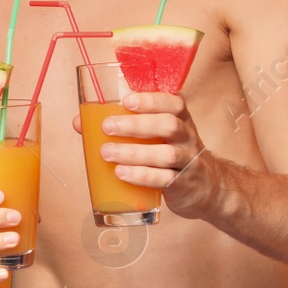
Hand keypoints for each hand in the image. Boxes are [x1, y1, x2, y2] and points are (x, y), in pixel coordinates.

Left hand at [78, 91, 216, 219]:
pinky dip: (142, 176)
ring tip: (107, 153)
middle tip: (107, 127)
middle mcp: (187, 137)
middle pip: (169, 126)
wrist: (208, 187)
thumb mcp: (155, 135)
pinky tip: (122, 174)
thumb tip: (80, 122)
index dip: (151, 100)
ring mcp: (188, 161)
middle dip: (136, 125)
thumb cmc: (171, 153)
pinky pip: (165, 179)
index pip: (173, 103)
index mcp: (180, 118)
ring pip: (166, 154)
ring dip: (134, 153)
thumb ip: (122, 125)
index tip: (128, 100)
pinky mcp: (183, 184)